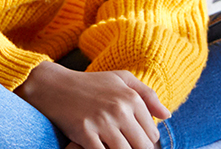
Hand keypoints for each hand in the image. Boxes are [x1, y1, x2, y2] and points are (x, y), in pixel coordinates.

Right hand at [17, 62, 169, 148]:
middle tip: (125, 144)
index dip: (145, 141)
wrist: (52, 85)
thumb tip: (167, 116)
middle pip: (143, 147)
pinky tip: (101, 147)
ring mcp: (102, 122)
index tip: (133, 140)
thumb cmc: (89, 83)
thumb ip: (147, 95)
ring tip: (114, 145)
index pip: (153, 134)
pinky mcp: (85, 133)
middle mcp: (119, 109)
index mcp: (131, 98)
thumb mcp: (120, 79)